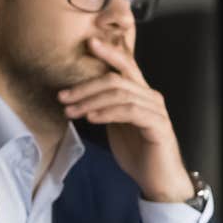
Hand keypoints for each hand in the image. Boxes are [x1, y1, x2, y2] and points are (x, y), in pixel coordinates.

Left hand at [59, 36, 194, 202]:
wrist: (159, 180)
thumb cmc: (138, 153)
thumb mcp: (117, 126)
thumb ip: (106, 109)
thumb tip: (79, 99)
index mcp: (141, 94)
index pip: (126, 65)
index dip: (109, 52)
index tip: (89, 42)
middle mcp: (151, 97)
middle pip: (117, 78)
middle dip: (86, 85)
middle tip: (63, 96)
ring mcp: (156, 110)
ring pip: (121, 93)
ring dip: (91, 101)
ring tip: (71, 111)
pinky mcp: (158, 125)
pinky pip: (130, 111)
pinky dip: (108, 112)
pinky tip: (91, 118)